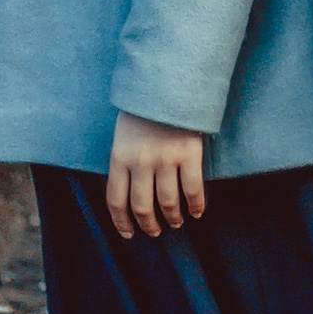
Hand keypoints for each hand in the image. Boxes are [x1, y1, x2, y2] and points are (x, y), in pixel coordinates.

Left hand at [105, 113, 205, 241]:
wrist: (168, 79)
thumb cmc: (144, 105)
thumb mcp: (123, 131)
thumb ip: (124, 158)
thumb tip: (129, 188)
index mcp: (119, 156)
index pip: (115, 200)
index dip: (121, 222)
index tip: (128, 234)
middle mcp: (140, 162)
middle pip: (142, 206)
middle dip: (149, 224)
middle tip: (155, 231)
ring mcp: (165, 159)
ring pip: (167, 202)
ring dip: (172, 217)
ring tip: (175, 223)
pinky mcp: (189, 154)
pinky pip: (192, 189)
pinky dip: (195, 205)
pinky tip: (196, 212)